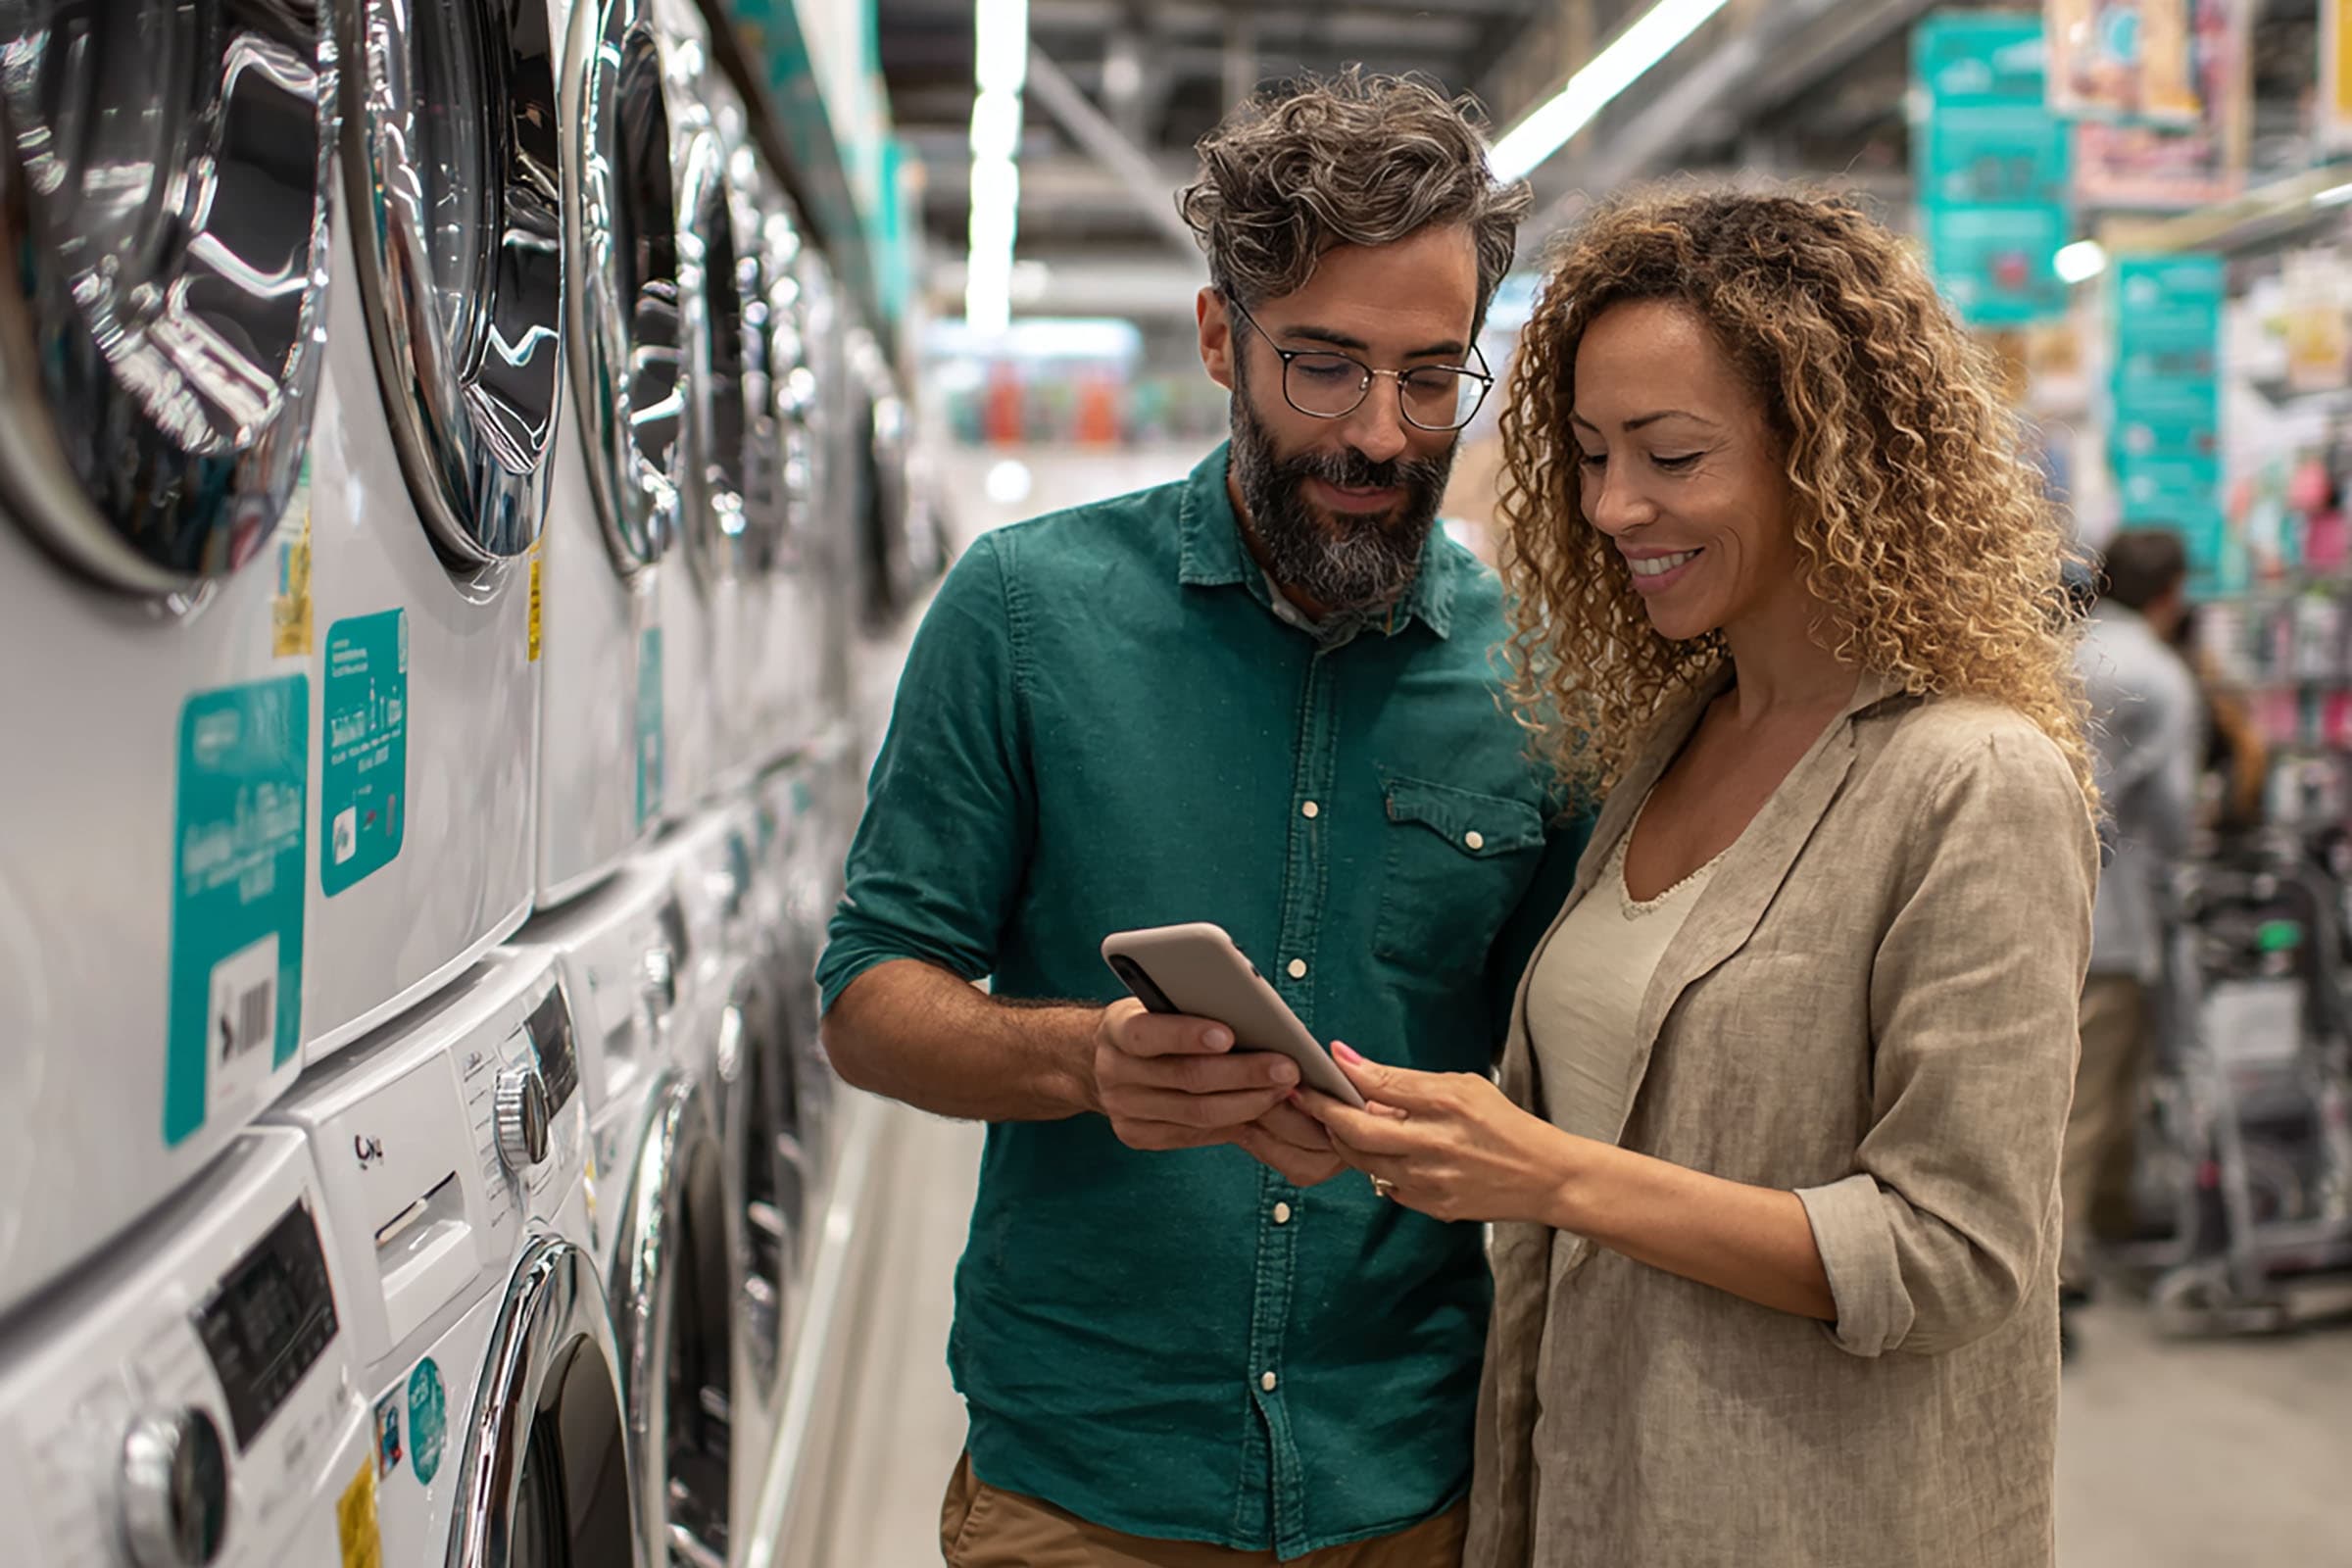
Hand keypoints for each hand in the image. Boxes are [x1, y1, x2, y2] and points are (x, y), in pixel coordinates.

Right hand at [1091, 1001, 1339, 1183]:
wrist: (1099, 1062)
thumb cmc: (1148, 1022)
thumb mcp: (1156, 1002)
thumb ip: (1192, 1006)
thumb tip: (1254, 1015)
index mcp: (1115, 1030)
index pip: (1147, 1034)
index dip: (1186, 1035)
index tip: (1228, 1034)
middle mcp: (1114, 1073)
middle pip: (1185, 1078)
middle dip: (1242, 1074)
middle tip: (1286, 1068)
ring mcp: (1123, 1110)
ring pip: (1196, 1113)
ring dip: (1248, 1102)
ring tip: (1283, 1090)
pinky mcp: (1136, 1136)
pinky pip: (1194, 1134)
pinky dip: (1231, 1122)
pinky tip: (1260, 1110)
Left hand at [1295, 1042, 1579, 1224]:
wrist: (1545, 1177)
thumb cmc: (1505, 1124)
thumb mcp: (1464, 1086)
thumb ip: (1408, 1082)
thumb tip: (1356, 1065)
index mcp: (1446, 1104)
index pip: (1378, 1085)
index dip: (1342, 1074)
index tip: (1322, 1064)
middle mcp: (1435, 1144)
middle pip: (1356, 1131)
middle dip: (1323, 1112)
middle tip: (1305, 1098)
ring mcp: (1431, 1181)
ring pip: (1363, 1162)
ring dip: (1343, 1141)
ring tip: (1335, 1123)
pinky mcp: (1432, 1206)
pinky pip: (1386, 1186)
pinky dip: (1375, 1167)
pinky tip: (1377, 1153)